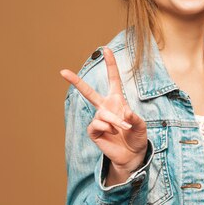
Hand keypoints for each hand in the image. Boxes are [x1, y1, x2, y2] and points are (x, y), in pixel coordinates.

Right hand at [61, 48, 147, 177]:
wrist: (132, 155)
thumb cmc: (137, 137)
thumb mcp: (141, 125)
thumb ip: (135, 118)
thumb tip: (124, 113)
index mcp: (117, 100)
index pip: (113, 79)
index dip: (110, 64)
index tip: (106, 49)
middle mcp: (106, 107)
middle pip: (88, 92)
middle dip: (76, 82)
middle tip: (62, 71)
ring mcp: (99, 119)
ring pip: (103, 114)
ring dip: (115, 122)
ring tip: (123, 129)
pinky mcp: (94, 131)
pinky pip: (98, 125)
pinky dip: (108, 128)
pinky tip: (113, 134)